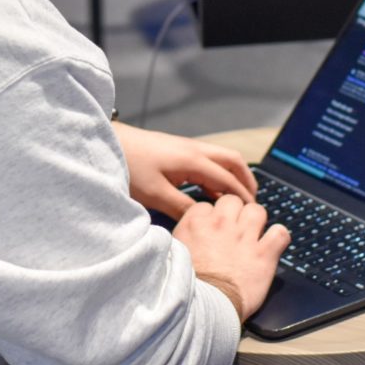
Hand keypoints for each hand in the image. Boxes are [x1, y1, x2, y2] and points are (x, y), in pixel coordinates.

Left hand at [112, 122, 257, 218]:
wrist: (111, 143)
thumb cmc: (130, 167)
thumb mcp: (155, 194)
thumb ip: (182, 208)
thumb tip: (205, 220)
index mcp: (193, 160)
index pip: (227, 178)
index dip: (242, 195)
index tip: (251, 212)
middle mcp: (195, 149)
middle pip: (232, 160)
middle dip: (246, 179)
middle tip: (252, 200)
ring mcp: (187, 147)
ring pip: (221, 158)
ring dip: (232, 175)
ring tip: (235, 198)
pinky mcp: (178, 149)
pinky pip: (208, 160)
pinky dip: (217, 173)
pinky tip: (211, 190)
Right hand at [174, 195, 289, 320]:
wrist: (202, 310)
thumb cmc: (185, 287)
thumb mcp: (173, 254)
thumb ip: (182, 237)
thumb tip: (187, 233)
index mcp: (196, 223)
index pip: (207, 205)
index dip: (210, 218)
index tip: (211, 230)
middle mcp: (221, 224)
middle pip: (232, 201)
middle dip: (234, 212)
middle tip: (233, 229)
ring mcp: (244, 237)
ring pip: (257, 210)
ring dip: (256, 221)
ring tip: (253, 234)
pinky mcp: (264, 254)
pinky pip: (280, 233)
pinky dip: (278, 237)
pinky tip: (272, 244)